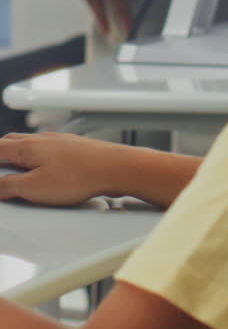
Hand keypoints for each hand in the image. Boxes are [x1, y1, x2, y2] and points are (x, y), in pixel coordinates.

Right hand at [0, 132, 121, 205]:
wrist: (115, 168)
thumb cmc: (79, 176)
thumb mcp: (35, 188)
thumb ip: (10, 186)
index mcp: (28, 148)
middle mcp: (43, 139)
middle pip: (12, 142)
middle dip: (0, 151)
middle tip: (0, 163)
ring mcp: (60, 142)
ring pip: (31, 144)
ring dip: (18, 152)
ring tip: (14, 164)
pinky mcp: (74, 148)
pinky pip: (48, 149)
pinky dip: (37, 155)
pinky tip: (44, 166)